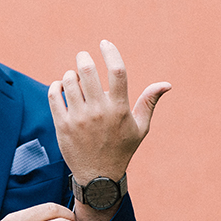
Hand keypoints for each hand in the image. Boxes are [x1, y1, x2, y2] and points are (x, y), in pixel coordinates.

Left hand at [47, 40, 170, 184]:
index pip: (117, 71)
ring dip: (70, 74)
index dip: (110, 51)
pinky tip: (61, 87)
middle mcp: (99, 111)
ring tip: (74, 79)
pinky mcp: (62, 125)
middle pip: (88, 71)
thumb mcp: (140, 128)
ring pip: (69, 81)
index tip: (104, 43)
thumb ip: (149, 102)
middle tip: (83, 57)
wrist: (98, 178)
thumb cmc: (121, 149)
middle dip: (84, 58)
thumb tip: (166, 84)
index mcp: (119, 108)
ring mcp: (78, 118)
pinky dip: (56, 86)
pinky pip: (54, 95)